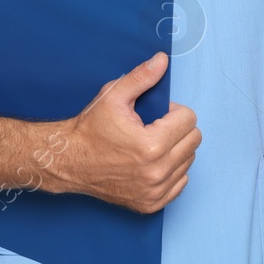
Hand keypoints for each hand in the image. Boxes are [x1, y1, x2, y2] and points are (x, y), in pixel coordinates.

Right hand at [48, 52, 199, 212]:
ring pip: (189, 161)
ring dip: (176, 149)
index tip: (156, 115)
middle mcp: (157, 172)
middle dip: (178, 129)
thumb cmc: (90, 129)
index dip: (173, 111)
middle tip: (154, 127)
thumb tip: (162, 60)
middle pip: (194, 140)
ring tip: (151, 145)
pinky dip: (172, 170)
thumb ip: (141, 77)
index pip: (189, 119)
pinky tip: (152, 163)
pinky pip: (181, 182)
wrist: (69, 161)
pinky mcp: (151, 203)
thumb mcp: (113, 96)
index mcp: (152, 145)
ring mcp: (154, 191)